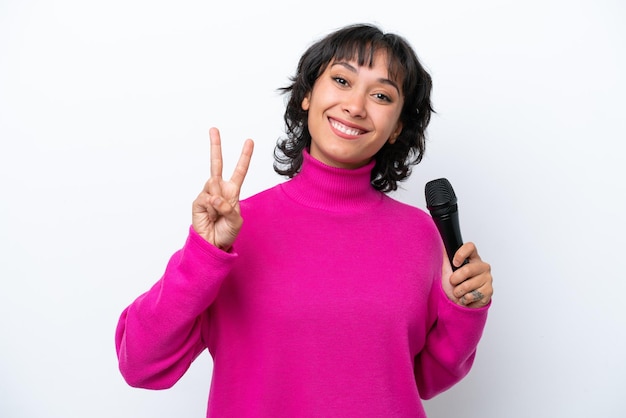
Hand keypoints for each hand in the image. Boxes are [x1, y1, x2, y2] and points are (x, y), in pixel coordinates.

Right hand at [192, 127, 253, 249]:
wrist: (213, 244)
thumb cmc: (227, 232)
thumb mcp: (236, 220)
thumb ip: (228, 207)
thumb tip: (215, 196)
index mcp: (232, 191)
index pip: (240, 170)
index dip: (245, 156)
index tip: (249, 141)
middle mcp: (219, 189)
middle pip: (216, 164)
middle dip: (215, 146)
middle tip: (213, 129)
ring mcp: (207, 194)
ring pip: (213, 185)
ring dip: (218, 201)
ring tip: (218, 215)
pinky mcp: (198, 201)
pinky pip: (206, 198)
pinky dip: (211, 207)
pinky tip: (210, 214)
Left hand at [441, 242, 492, 307]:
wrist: (459, 302)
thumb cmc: (454, 284)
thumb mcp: (447, 269)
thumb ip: (447, 257)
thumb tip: (443, 245)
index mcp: (473, 258)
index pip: (470, 247)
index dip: (461, 254)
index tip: (454, 263)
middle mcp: (482, 266)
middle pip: (467, 270)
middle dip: (455, 279)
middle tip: (453, 283)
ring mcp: (487, 278)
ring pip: (468, 285)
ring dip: (458, 291)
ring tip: (460, 291)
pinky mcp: (488, 291)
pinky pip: (472, 295)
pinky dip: (464, 299)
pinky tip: (466, 297)